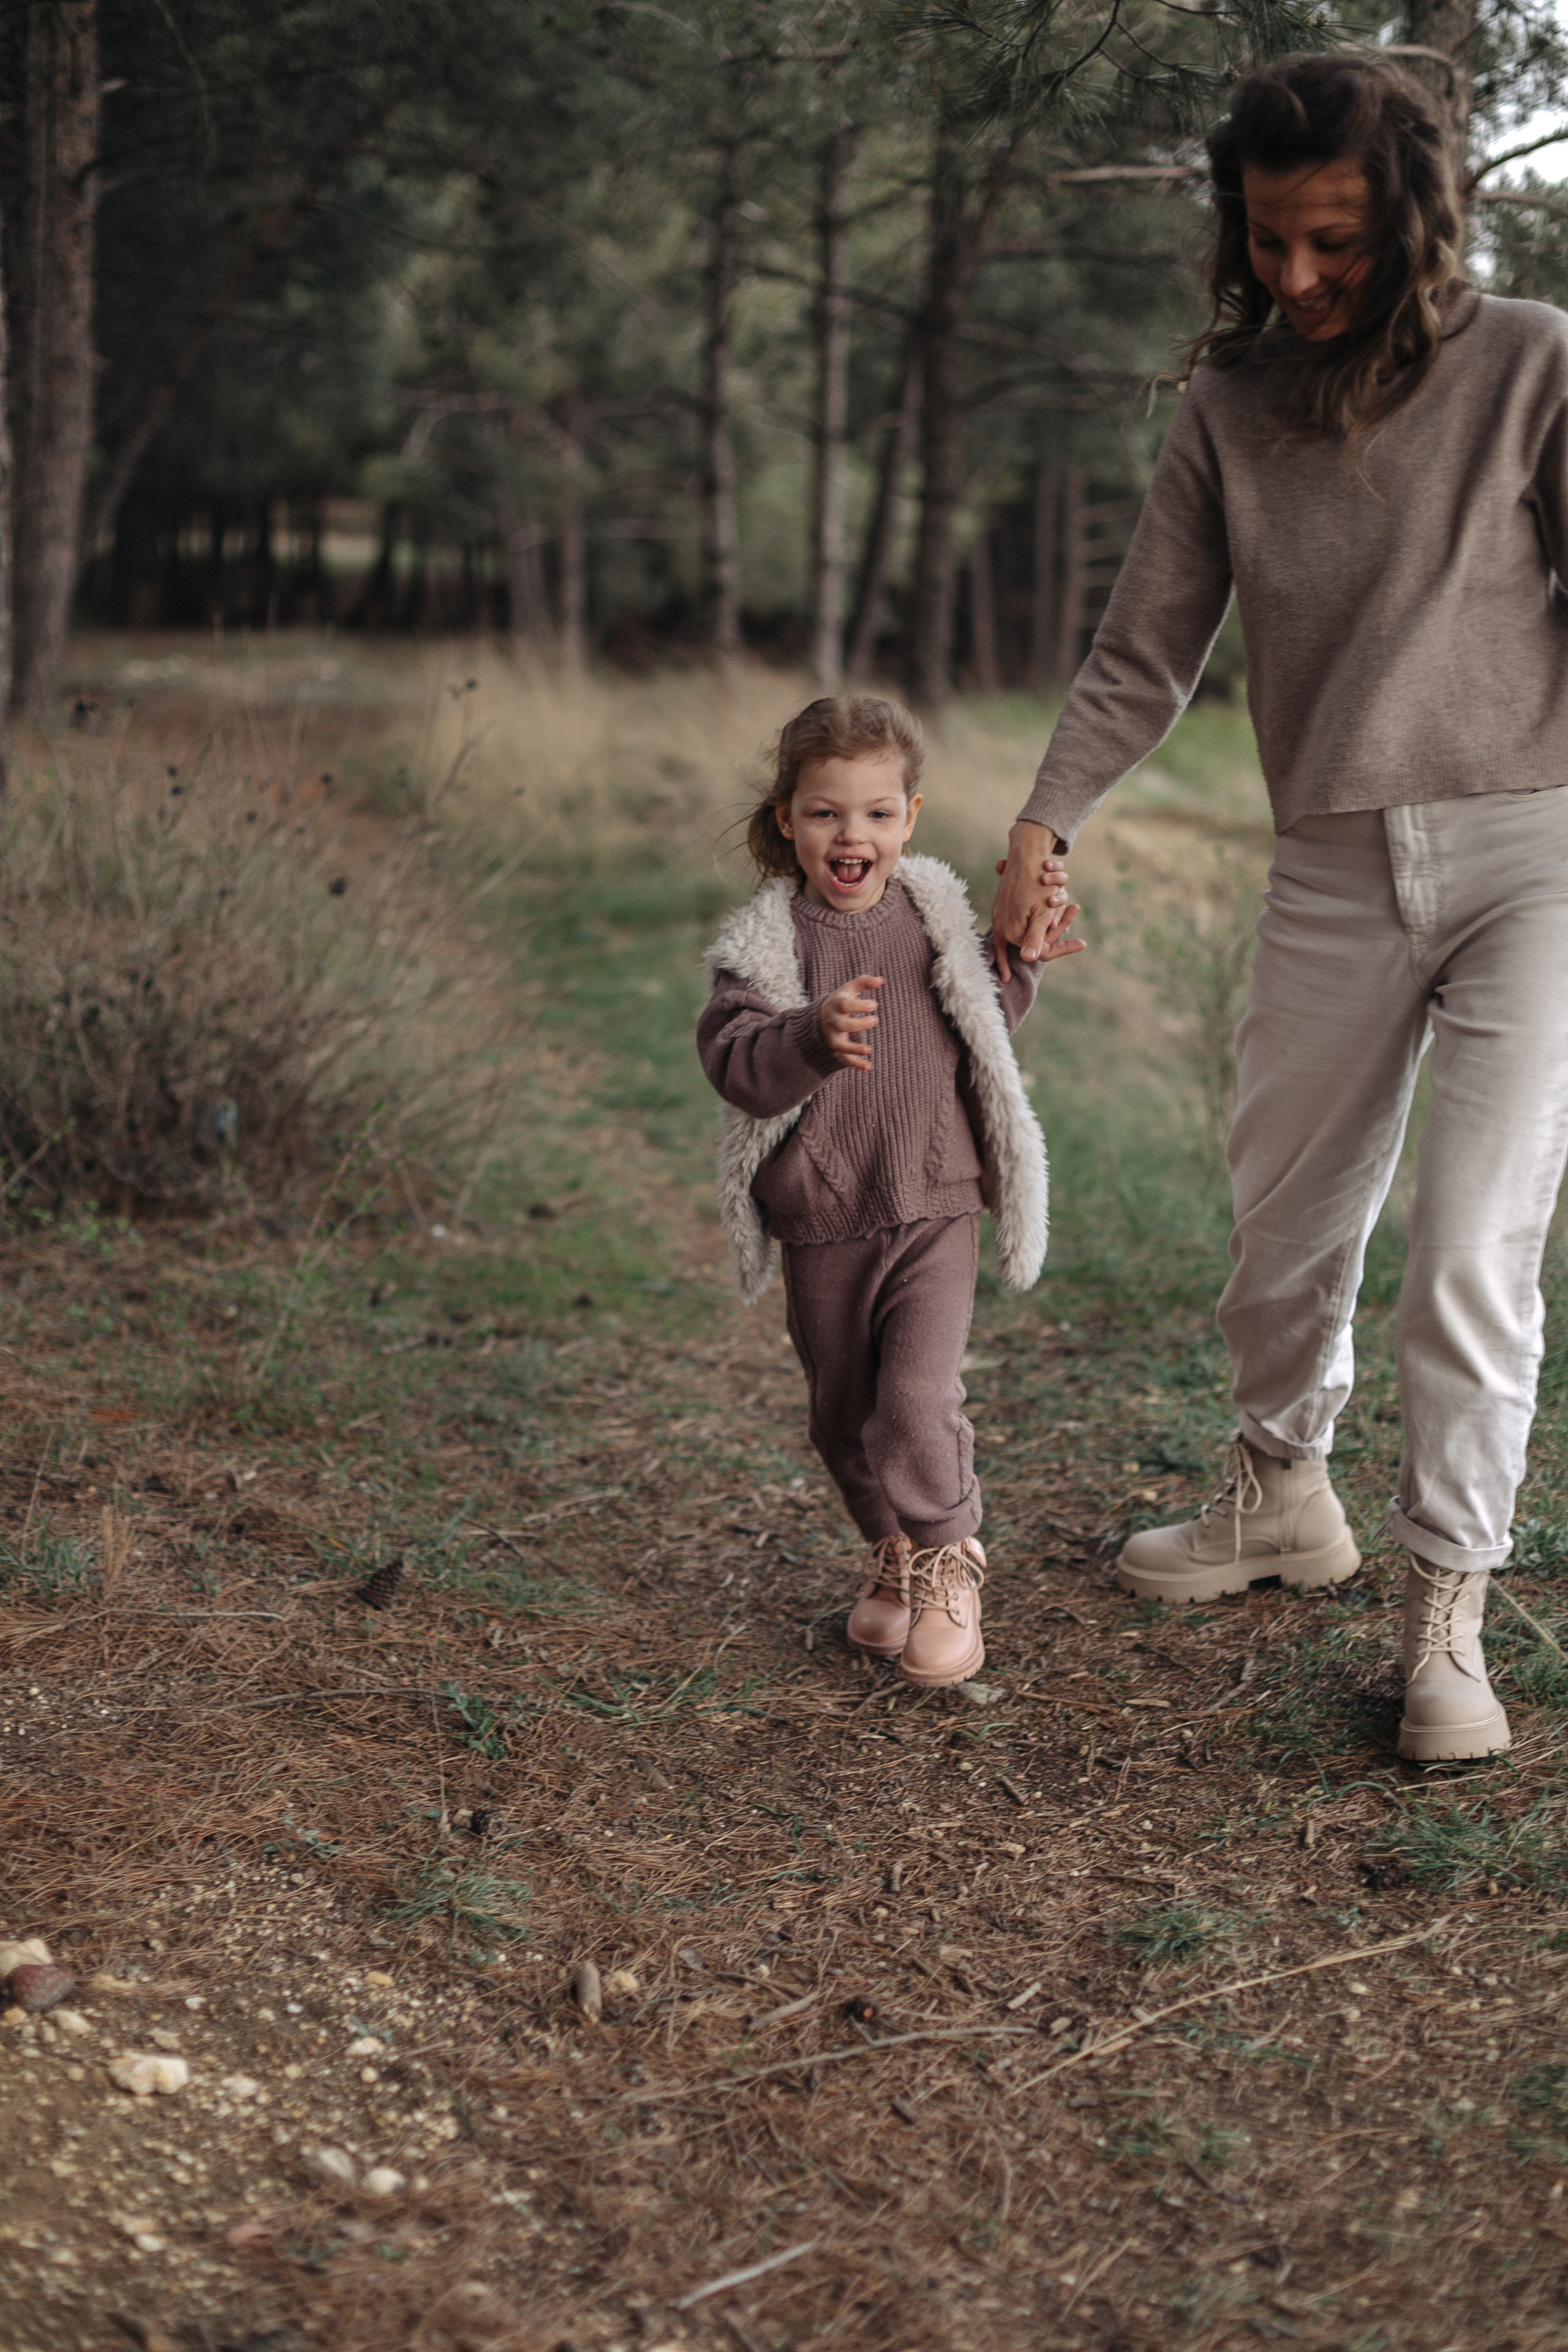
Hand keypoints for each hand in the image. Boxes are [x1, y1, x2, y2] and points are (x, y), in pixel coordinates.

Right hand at [819, 974, 882, 1071]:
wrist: (820, 1017)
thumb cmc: (840, 1000)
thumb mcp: (849, 989)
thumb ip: (864, 982)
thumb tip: (880, 980)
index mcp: (835, 1005)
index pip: (844, 1005)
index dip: (859, 1005)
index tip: (874, 1005)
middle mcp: (832, 1022)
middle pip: (842, 1025)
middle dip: (858, 1024)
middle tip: (875, 1020)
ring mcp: (833, 1037)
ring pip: (841, 1045)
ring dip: (853, 1049)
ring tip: (868, 1050)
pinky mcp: (836, 1048)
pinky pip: (844, 1058)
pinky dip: (855, 1064)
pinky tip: (868, 1067)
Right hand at [992, 820, 1075, 982]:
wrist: (1024, 854)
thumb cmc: (1036, 884)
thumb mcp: (1041, 914)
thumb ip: (1035, 937)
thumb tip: (1028, 958)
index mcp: (1014, 932)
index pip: (1043, 951)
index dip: (1064, 948)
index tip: (1083, 943)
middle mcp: (1005, 926)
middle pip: (1040, 935)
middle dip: (1059, 921)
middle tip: (1075, 908)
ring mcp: (1003, 915)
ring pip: (1036, 922)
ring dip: (1054, 909)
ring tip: (1066, 896)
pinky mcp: (1004, 905)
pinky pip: (1026, 912)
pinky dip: (1043, 906)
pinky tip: (1052, 900)